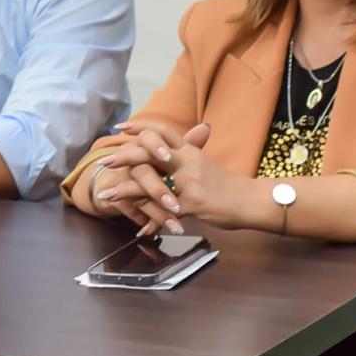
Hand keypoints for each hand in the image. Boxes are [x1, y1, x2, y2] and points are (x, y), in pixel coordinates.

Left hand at [98, 120, 248, 228]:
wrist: (251, 201)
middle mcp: (187, 162)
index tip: (120, 127)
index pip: (162, 131)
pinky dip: (151, 220)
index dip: (140, 127)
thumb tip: (164, 152)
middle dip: (125, 156)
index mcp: (189, 151)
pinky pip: (165, 212)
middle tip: (105, 162)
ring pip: (151, 183)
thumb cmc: (226, 185)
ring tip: (107, 194)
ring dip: (126, 190)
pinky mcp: (192, 203)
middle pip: (151, 152)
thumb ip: (183, 157)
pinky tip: (139, 228)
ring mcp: (189, 182)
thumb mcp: (204, 163)